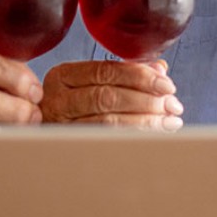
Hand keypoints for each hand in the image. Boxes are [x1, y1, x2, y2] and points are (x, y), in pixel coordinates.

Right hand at [40, 60, 182, 129]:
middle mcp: (57, 100)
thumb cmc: (75, 105)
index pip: (105, 71)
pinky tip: (156, 133)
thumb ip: (124, 73)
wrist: (44, 141)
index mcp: (62, 76)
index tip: (165, 83)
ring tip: (170, 120)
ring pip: (109, 122)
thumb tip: (159, 68)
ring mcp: (62, 126)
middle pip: (107, 96)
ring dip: (146, 120)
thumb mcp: (91, 83)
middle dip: (146, 100)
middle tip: (172, 104)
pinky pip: (109, 141)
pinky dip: (137, 136)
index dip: (139, 76)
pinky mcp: (72, 147)